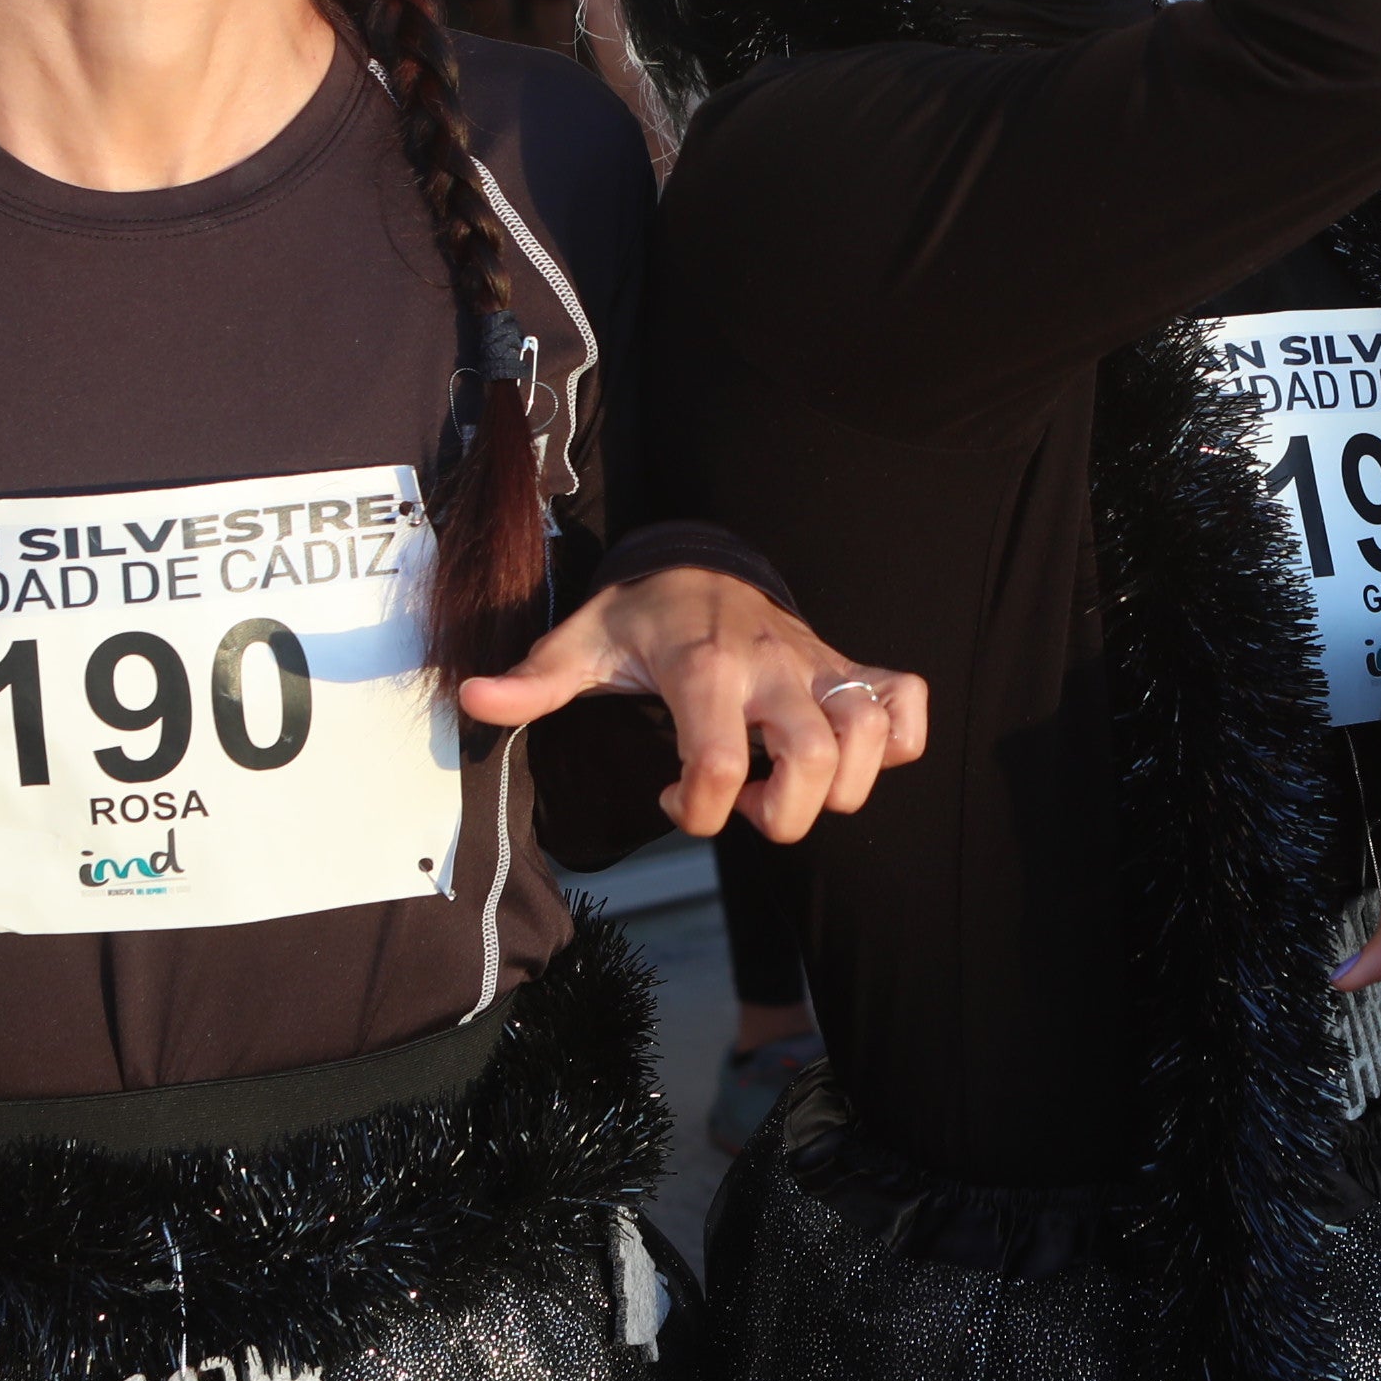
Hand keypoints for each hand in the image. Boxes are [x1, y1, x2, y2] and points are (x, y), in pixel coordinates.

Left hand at [453, 568, 926, 844]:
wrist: (699, 565)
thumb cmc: (640, 618)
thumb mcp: (582, 644)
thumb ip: (534, 681)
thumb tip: (473, 699)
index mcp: (704, 666)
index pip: (718, 764)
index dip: (700, 812)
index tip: (673, 800)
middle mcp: (773, 666)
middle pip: (816, 763)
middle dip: (782, 814)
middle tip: (743, 805)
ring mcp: (819, 665)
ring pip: (871, 738)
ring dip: (843, 786)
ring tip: (792, 787)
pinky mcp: (850, 666)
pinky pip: (907, 703)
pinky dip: (900, 738)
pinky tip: (855, 754)